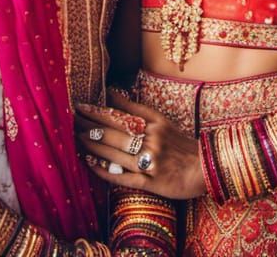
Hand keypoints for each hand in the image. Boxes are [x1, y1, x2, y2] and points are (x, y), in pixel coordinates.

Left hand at [75, 88, 204, 199]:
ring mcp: (151, 162)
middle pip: (115, 131)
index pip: (121, 113)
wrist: (206, 169)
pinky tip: (90, 163)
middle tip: (71, 119)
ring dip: (93, 144)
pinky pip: (123, 176)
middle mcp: (152, 140)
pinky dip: (105, 170)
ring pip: (116, 152)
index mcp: (155, 122)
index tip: (80, 104)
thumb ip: (137, 109)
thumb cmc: (181, 144)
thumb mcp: (162, 121)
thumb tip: (112, 93)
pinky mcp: (151, 183)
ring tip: (76, 138)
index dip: (98, 109)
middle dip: (90, 124)